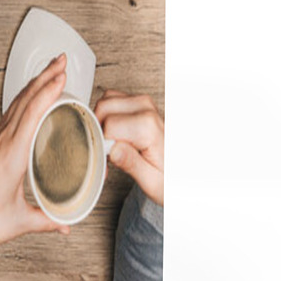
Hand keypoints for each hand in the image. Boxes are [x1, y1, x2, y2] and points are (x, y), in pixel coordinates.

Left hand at [0, 56, 70, 267]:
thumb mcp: (23, 221)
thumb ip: (49, 220)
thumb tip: (69, 222)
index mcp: (11, 158)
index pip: (31, 117)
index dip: (46, 94)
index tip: (61, 77)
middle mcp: (2, 143)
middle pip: (25, 102)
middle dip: (44, 77)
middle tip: (62, 59)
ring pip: (18, 103)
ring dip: (36, 83)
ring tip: (53, 68)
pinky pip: (12, 112)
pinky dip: (27, 97)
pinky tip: (35, 91)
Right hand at [96, 90, 163, 205]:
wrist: (182, 167)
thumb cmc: (168, 174)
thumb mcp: (151, 180)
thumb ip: (131, 163)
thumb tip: (112, 149)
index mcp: (149, 126)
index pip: (108, 126)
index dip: (103, 146)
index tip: (109, 161)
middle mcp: (146, 108)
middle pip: (103, 109)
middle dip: (99, 130)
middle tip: (108, 151)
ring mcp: (142, 101)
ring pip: (104, 101)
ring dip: (101, 122)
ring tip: (112, 142)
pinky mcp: (137, 101)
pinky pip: (110, 100)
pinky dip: (106, 115)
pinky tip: (114, 132)